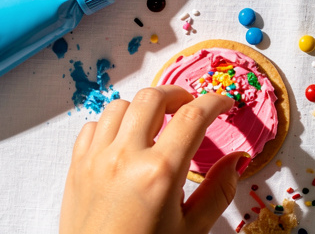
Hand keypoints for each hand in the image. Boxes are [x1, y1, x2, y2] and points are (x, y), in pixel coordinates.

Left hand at [60, 86, 246, 233]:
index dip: (215, 102)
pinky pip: (92, 126)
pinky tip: (125, 140)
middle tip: (191, 106)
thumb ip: (219, 190)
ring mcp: (96, 160)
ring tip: (157, 123)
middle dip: (178, 95)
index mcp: (160, 173)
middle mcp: (125, 159)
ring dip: (144, 108)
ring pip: (120, 106)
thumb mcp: (192, 228)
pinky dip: (112, 124)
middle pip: (154, 98)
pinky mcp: (77, 167)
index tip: (224, 103)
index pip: (193, 116)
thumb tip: (238, 160)